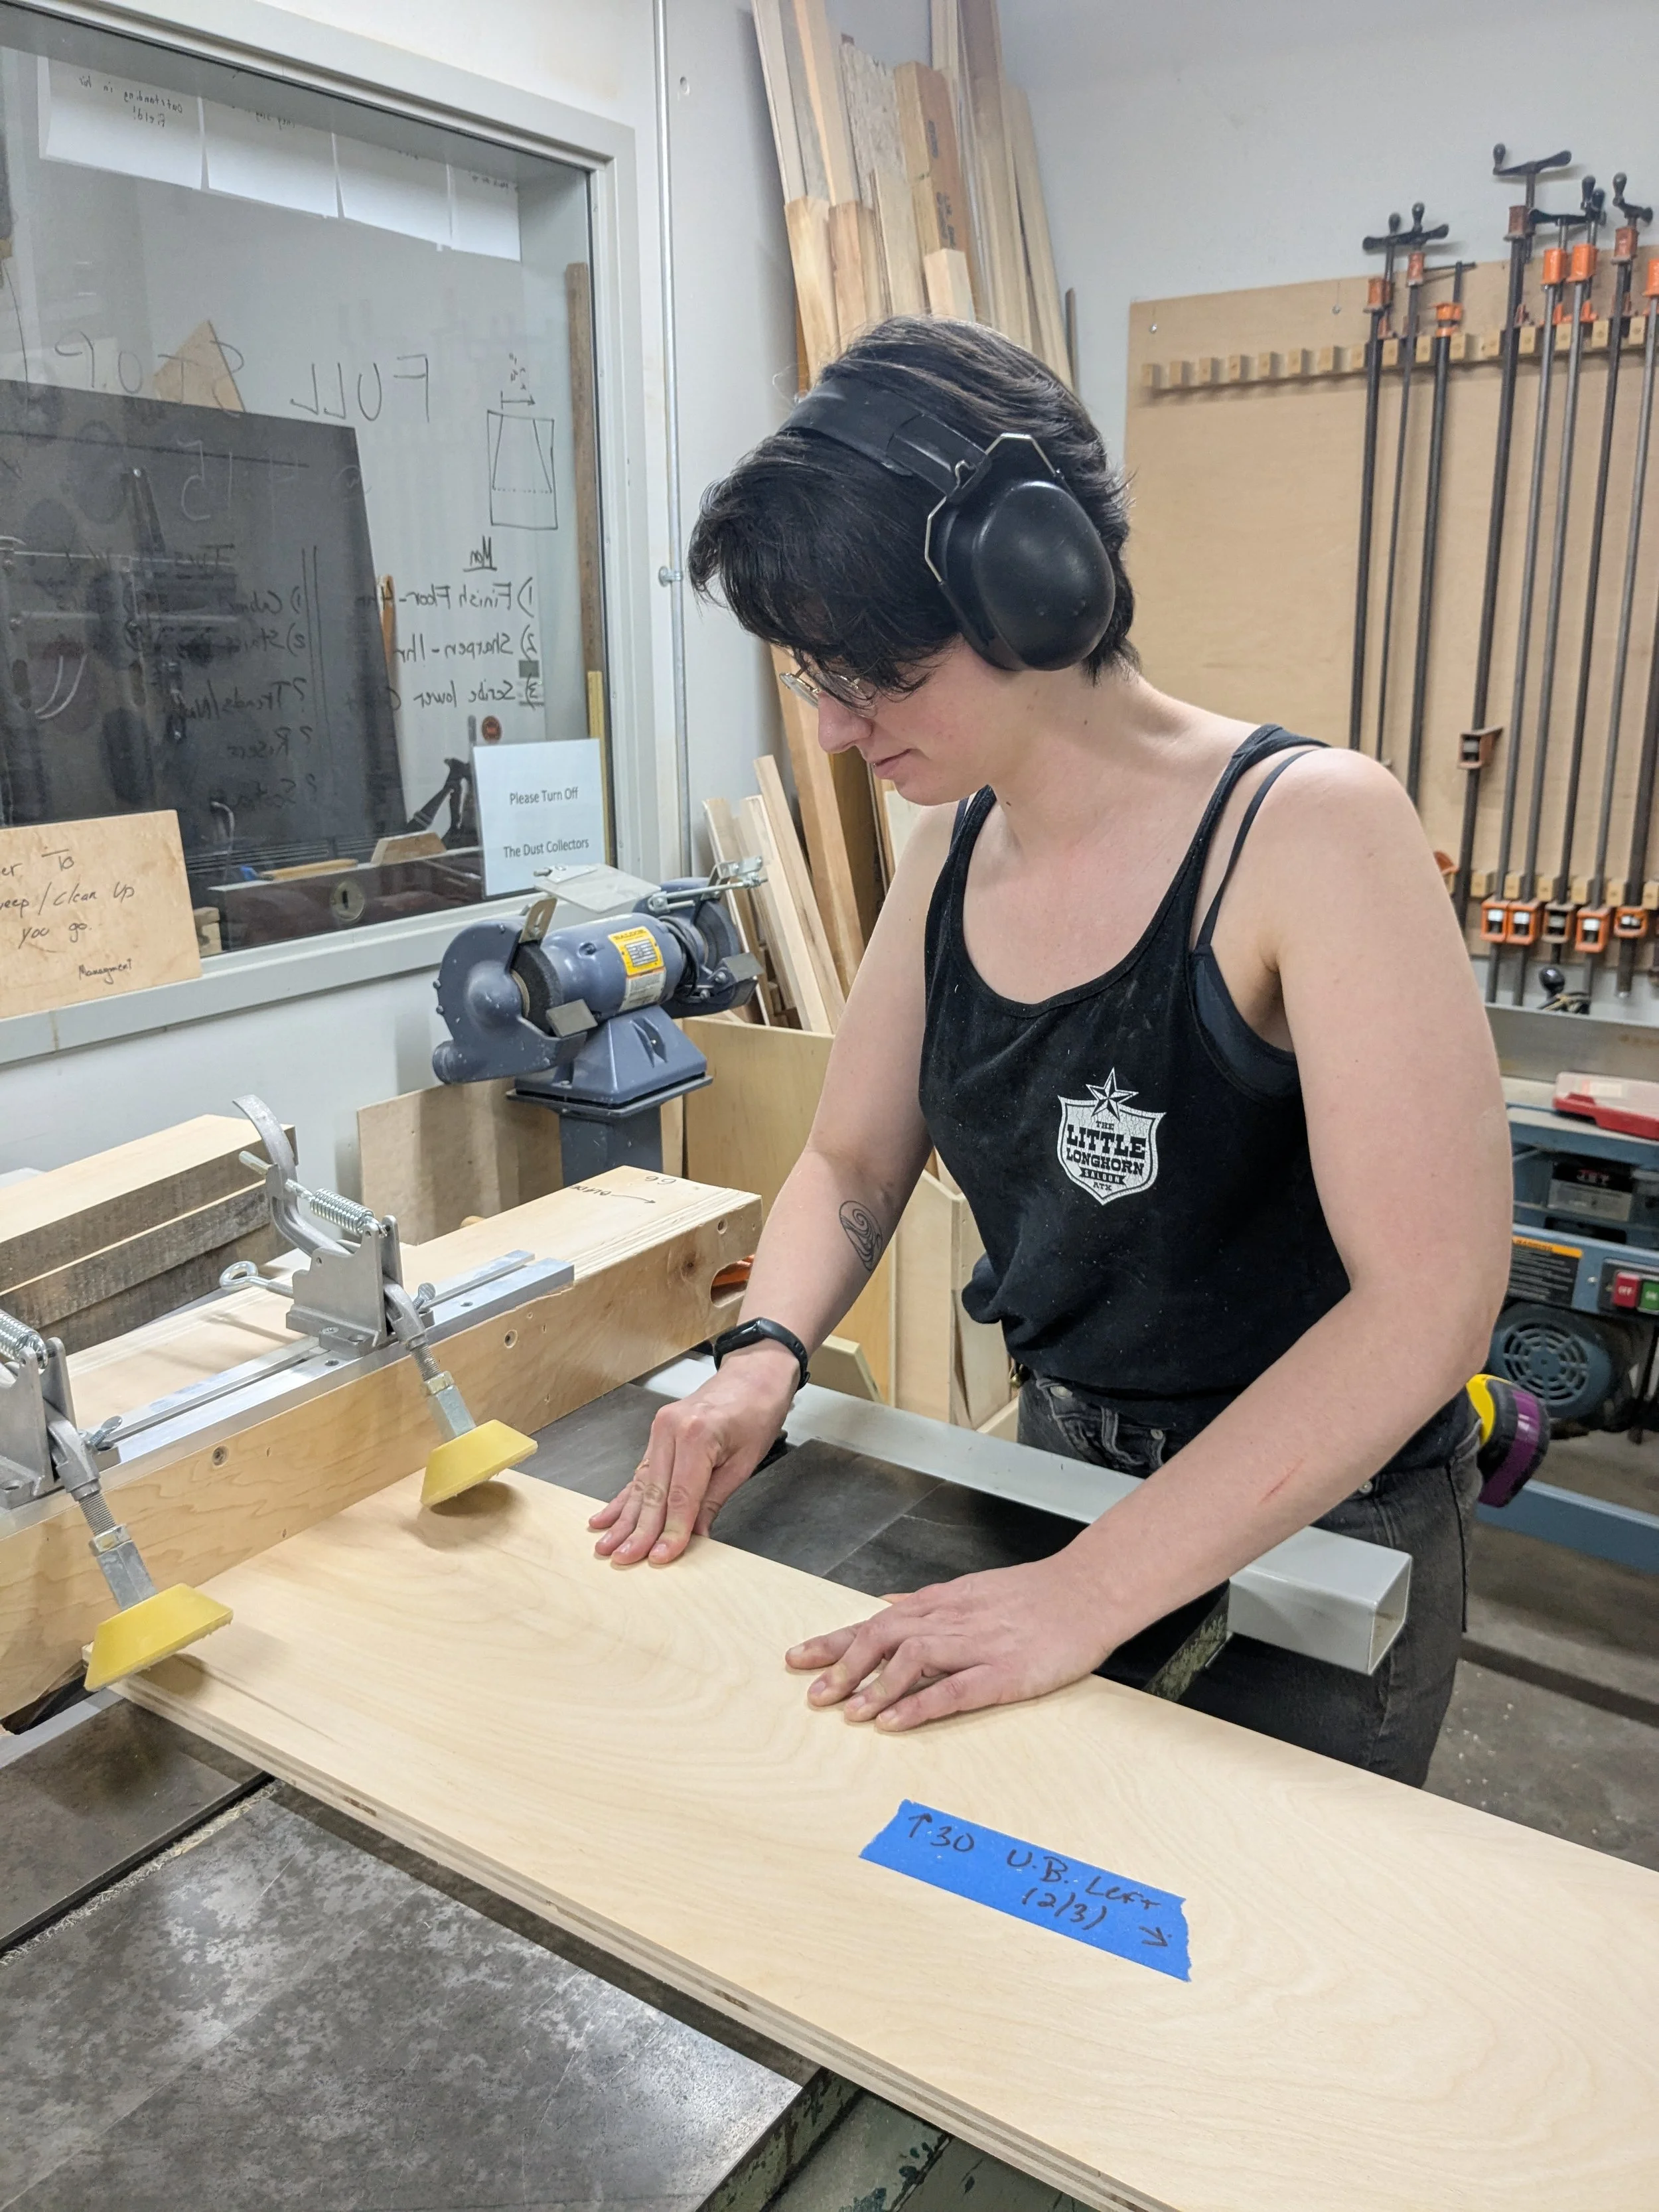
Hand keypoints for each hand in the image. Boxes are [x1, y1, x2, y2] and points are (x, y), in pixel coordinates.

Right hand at [589, 1341, 798, 1564]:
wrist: (753, 1375)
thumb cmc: (757, 1412)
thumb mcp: (745, 1462)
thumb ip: (713, 1501)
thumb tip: (695, 1538)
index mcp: (697, 1434)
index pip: (680, 1496)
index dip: (670, 1531)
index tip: (660, 1558)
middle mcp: (670, 1429)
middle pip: (653, 1492)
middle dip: (638, 1531)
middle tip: (624, 1559)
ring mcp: (660, 1430)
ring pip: (641, 1484)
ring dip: (623, 1519)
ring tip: (605, 1546)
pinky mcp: (657, 1434)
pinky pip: (639, 1471)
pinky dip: (624, 1497)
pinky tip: (605, 1517)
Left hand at [785, 1551, 1119, 1730]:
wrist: (1088, 1592)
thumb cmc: (1033, 1595)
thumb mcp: (972, 1589)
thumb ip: (927, 1600)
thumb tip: (886, 1601)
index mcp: (942, 1603)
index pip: (876, 1620)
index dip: (835, 1641)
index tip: (799, 1659)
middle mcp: (952, 1621)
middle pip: (883, 1636)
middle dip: (843, 1665)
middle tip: (813, 1694)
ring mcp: (978, 1646)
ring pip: (912, 1659)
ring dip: (875, 1686)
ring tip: (846, 1713)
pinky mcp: (1004, 1673)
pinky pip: (953, 1689)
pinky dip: (919, 1704)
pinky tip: (894, 1722)